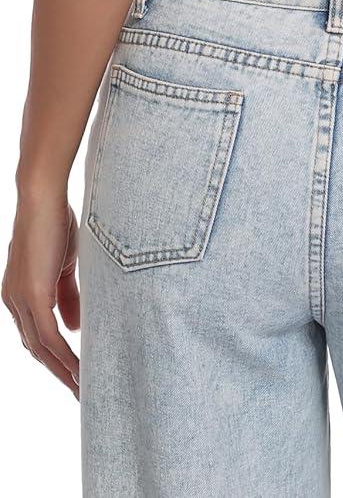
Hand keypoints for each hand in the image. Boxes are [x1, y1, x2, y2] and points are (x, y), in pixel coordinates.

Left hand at [2, 190, 80, 397]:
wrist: (43, 197)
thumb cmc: (54, 223)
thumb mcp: (64, 266)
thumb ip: (67, 297)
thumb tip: (74, 329)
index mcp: (18, 294)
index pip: (35, 336)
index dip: (54, 357)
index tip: (75, 373)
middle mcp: (13, 302)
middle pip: (36, 349)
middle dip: (58, 372)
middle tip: (80, 391)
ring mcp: (19, 300)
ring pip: (41, 348)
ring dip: (63, 370)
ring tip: (83, 387)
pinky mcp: (31, 296)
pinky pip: (48, 336)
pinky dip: (63, 356)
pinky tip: (79, 369)